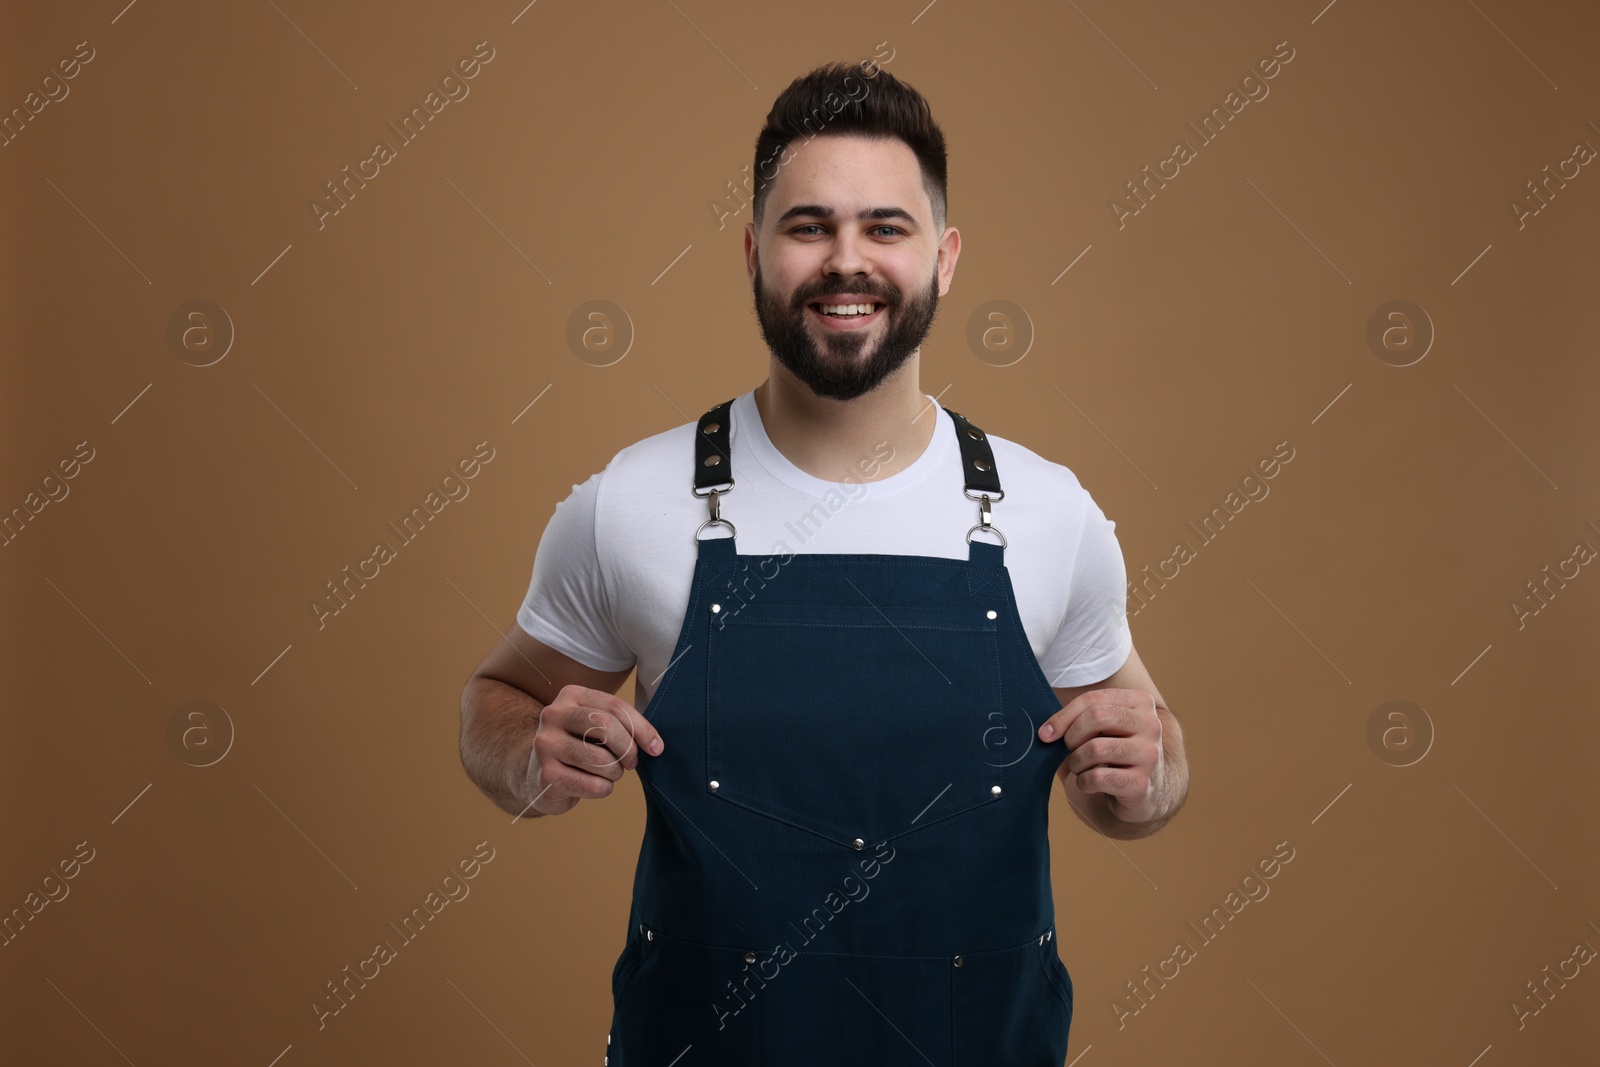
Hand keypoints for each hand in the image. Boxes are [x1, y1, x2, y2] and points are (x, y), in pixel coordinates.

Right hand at [520, 685, 663, 816]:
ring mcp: (545, 744)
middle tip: (632, 763)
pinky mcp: (546, 774)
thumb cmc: (579, 747)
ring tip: (611, 774)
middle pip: (605, 726)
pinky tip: (598, 785)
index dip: (641, 728)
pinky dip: (604, 789)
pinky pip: (591, 785)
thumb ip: (624, 726)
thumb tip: (655, 745)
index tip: (656, 748)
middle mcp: (553, 714)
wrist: (540, 776)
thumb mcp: (597, 727)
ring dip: (615, 772)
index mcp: (571, 695)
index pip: (614, 707)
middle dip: (628, 749)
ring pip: (599, 759)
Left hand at [1039, 688, 1166, 823]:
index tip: (1046, 733)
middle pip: (1097, 716)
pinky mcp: (1142, 784)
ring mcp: (1149, 755)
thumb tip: (1046, 731)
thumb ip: (1079, 718)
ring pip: (1095, 749)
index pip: (1093, 699)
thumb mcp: (1102, 728)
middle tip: (1070, 750)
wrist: (1144, 792)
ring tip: (1081, 767)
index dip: (1064, 716)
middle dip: (1072, 736)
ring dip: (1077, 762)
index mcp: (1140, 702)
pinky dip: (1084, 782)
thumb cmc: (1114, 753)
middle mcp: (1151, 725)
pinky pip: (1098, 777)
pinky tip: (1090, 783)